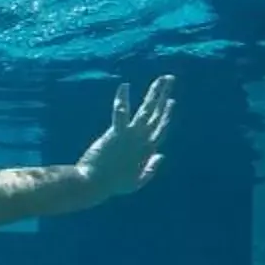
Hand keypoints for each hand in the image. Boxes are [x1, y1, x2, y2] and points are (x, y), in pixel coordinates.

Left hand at [75, 75, 174, 198]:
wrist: (94, 185)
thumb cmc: (112, 185)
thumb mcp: (136, 182)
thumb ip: (150, 169)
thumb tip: (161, 155)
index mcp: (147, 152)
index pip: (162, 128)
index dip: (167, 114)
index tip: (171, 100)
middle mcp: (142, 141)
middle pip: (157, 114)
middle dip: (164, 95)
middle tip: (170, 79)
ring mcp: (130, 136)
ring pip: (147, 110)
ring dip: (155, 93)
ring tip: (162, 78)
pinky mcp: (116, 134)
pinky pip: (121, 112)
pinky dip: (122, 99)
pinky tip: (124, 85)